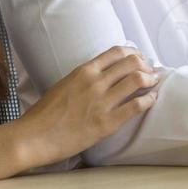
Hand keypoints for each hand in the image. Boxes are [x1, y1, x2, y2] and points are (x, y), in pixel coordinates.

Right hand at [11, 45, 158, 166]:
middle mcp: (94, 82)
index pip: (117, 52)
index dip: (133, 52)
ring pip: (137, 79)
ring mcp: (101, 102)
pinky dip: (149, 100)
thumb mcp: (64, 84)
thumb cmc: (45, 114)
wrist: (33, 137)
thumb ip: (84, 78)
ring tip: (154, 82)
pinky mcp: (106, 123)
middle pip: (131, 62)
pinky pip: (136, 106)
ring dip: (150, 79)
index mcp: (83, 71)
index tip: (140, 57)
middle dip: (145, 64)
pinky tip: (152, 99)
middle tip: (150, 70)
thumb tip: (102, 75)